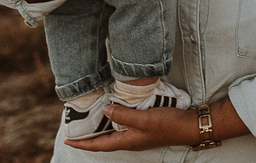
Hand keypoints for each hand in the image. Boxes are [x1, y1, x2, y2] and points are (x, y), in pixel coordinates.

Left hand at [64, 105, 196, 150]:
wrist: (188, 126)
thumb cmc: (167, 124)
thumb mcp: (144, 118)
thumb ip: (124, 115)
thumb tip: (105, 111)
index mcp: (126, 141)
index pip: (98, 145)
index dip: (82, 143)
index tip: (67, 141)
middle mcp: (129, 140)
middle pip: (103, 141)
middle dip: (88, 137)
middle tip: (75, 128)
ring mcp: (137, 135)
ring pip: (113, 133)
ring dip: (100, 128)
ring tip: (89, 120)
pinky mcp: (144, 128)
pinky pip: (123, 126)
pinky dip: (114, 121)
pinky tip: (114, 112)